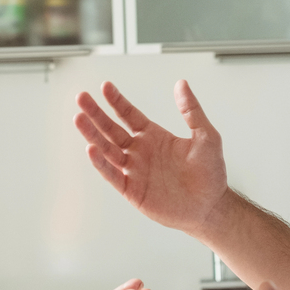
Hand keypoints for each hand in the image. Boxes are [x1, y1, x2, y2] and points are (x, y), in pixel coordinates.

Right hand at [75, 81, 227, 234]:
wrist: (211, 206)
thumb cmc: (211, 173)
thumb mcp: (206, 136)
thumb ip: (192, 111)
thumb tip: (182, 83)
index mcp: (153, 136)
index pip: (129, 115)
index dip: (116, 101)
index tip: (105, 86)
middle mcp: (140, 151)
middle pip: (111, 129)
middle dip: (96, 114)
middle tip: (81, 97)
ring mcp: (134, 171)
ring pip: (107, 150)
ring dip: (92, 135)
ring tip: (79, 119)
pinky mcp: (132, 190)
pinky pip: (112, 175)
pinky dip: (101, 163)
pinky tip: (91, 149)